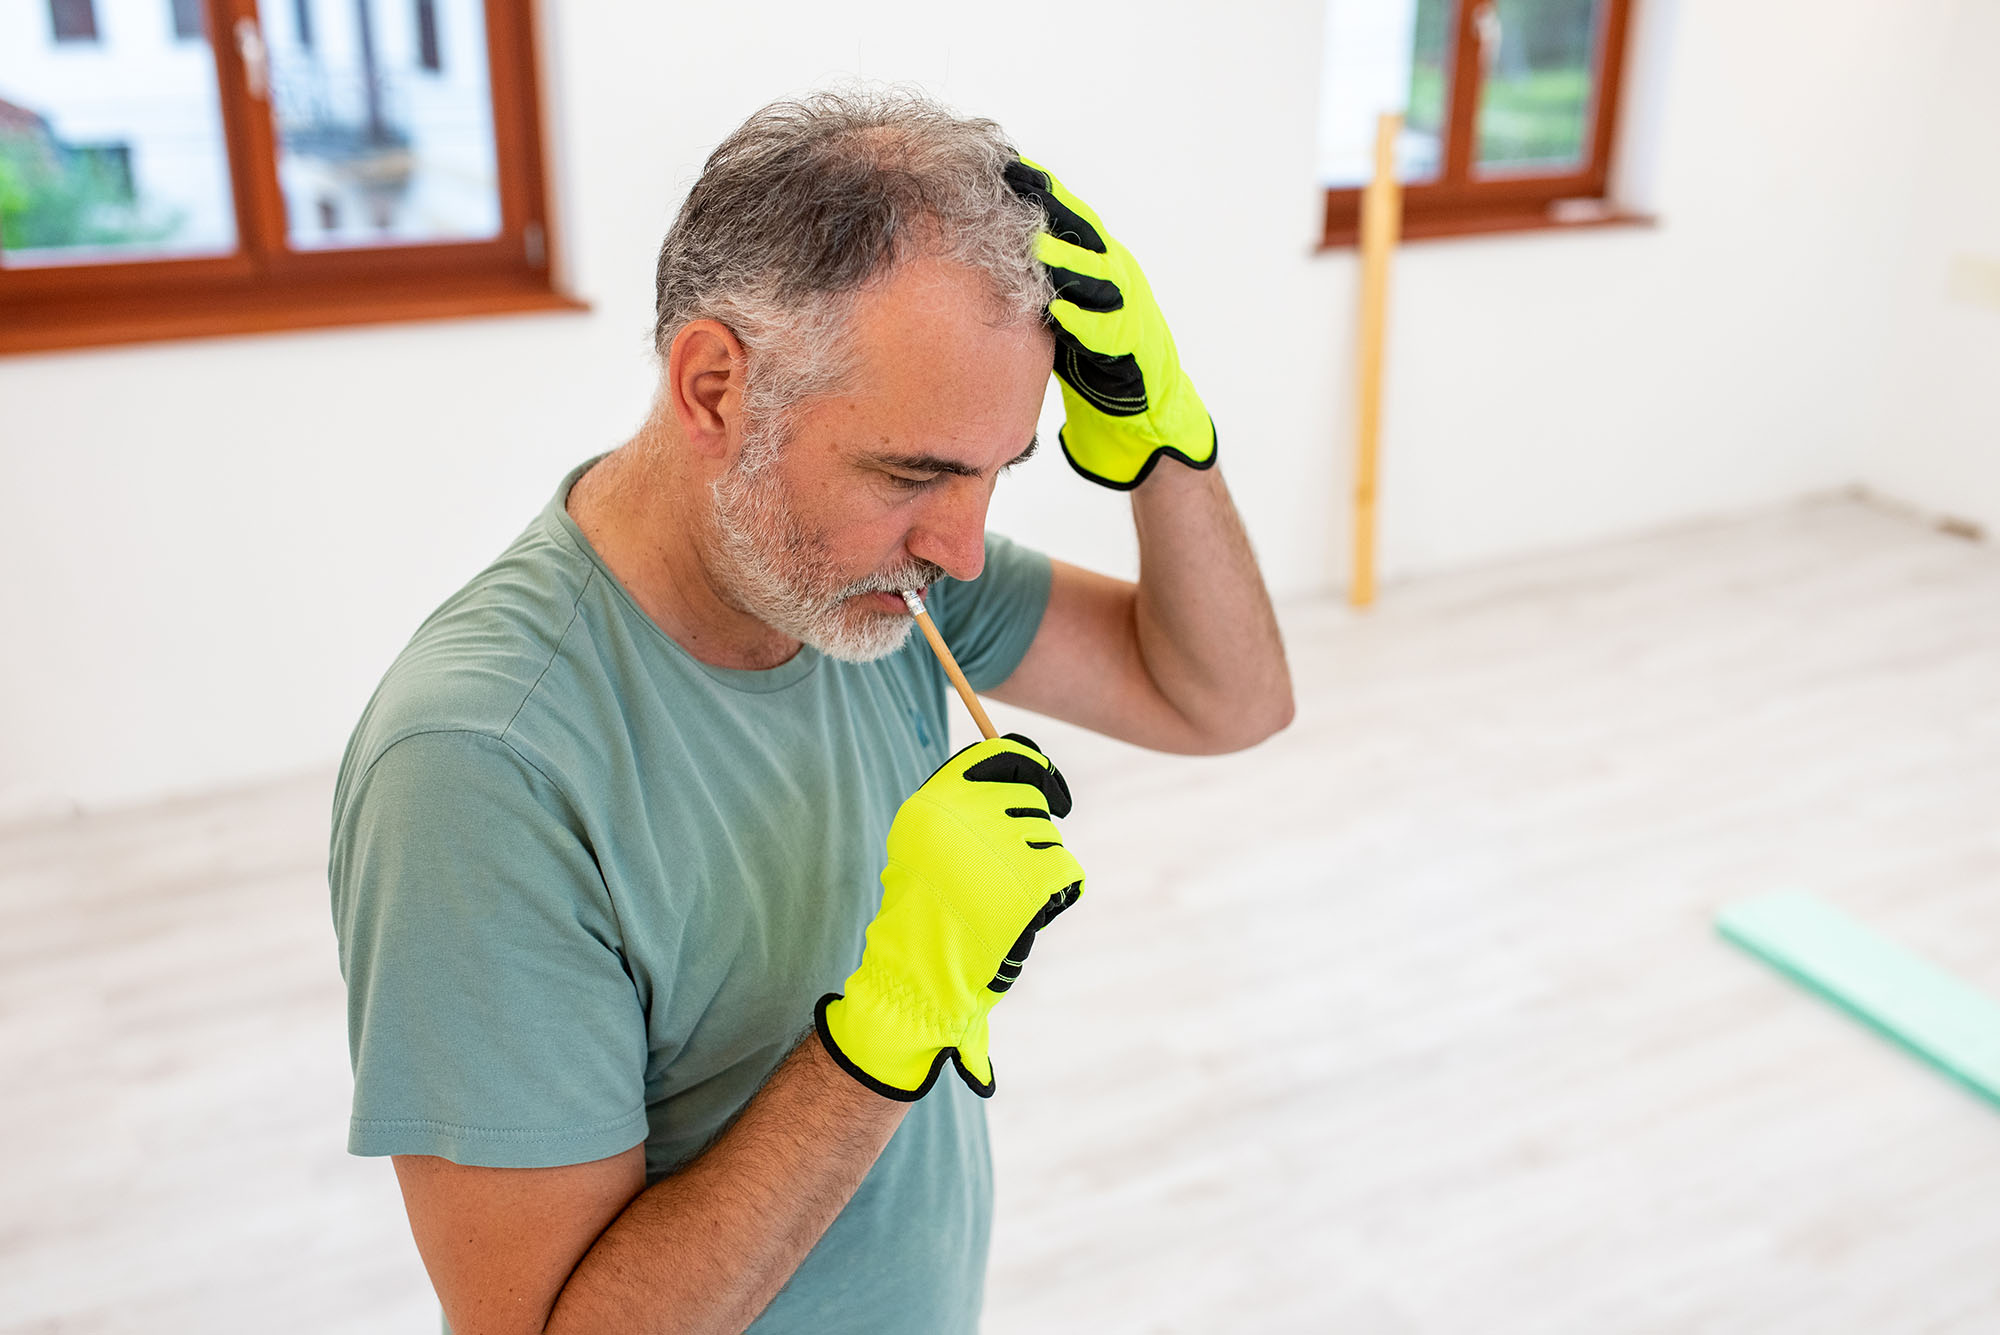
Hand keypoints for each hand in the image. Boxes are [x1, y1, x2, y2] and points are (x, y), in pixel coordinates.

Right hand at [816, 734, 1084, 1099]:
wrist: (922, 973)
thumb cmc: (924, 912)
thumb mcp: (923, 846)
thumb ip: (963, 804)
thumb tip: (1028, 769)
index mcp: (936, 799)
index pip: (1006, 756)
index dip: (1036, 768)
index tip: (1054, 792)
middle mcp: (968, 813)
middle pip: (1031, 799)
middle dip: (1028, 834)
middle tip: (1003, 874)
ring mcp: (1003, 843)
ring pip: (1050, 837)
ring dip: (1038, 867)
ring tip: (1002, 901)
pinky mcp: (1033, 876)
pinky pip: (1068, 870)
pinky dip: (1057, 893)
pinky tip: (1027, 914)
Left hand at [1004, 157, 1216, 490]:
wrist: (1144, 398)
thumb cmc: (1093, 345)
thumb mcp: (1063, 300)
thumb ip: (1037, 274)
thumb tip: (985, 246)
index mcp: (1099, 257)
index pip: (1067, 214)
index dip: (1039, 189)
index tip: (1005, 165)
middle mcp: (1116, 273)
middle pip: (1083, 233)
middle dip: (1050, 209)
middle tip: (1015, 186)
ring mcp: (1127, 306)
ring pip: (1096, 277)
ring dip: (1066, 262)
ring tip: (1035, 248)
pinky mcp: (1130, 345)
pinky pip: (1104, 330)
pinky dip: (1082, 320)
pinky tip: (1058, 311)